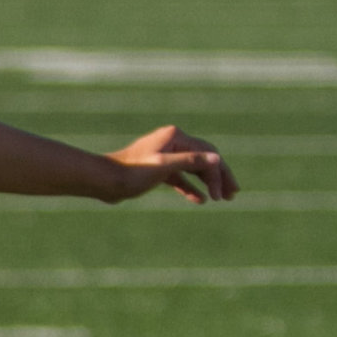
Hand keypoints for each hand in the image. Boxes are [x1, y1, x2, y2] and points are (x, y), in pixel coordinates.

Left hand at [102, 124, 236, 204]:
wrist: (103, 181)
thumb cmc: (130, 172)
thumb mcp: (163, 167)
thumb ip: (190, 162)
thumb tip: (217, 159)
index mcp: (175, 136)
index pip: (207, 154)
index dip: (218, 174)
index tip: (223, 195)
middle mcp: (172, 142)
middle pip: (204, 159)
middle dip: (219, 177)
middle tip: (233, 194)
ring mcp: (165, 155)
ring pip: (193, 168)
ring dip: (207, 183)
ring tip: (221, 198)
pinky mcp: (157, 168)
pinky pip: (179, 177)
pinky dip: (190, 187)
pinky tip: (200, 200)